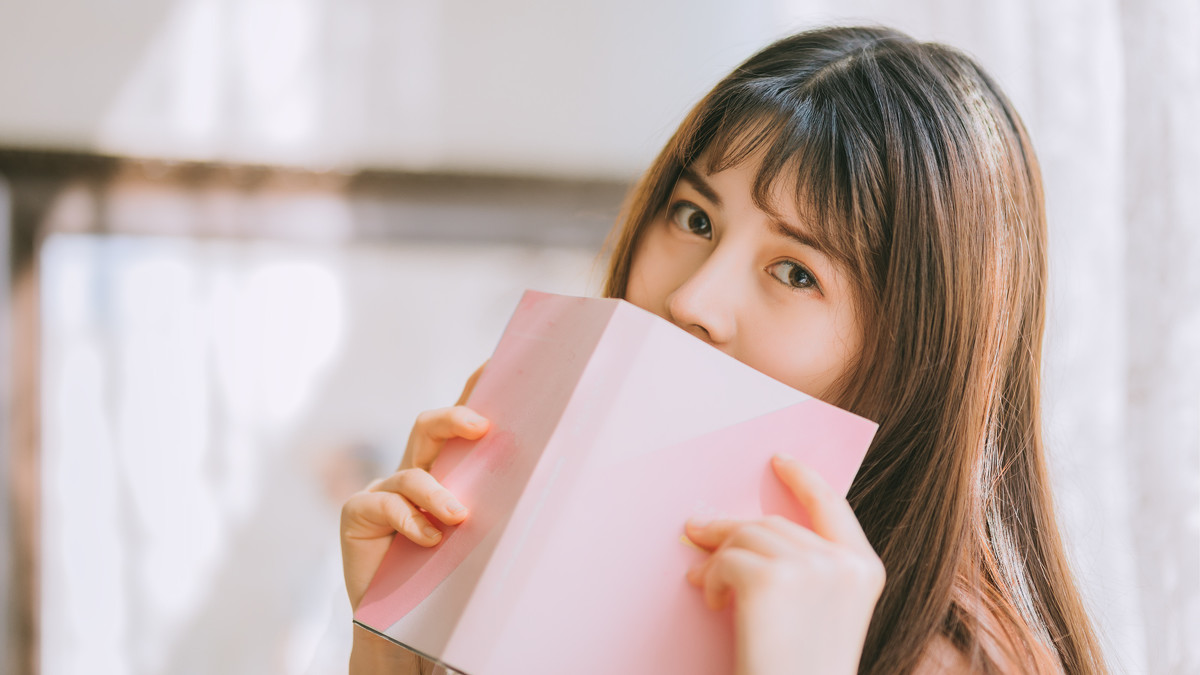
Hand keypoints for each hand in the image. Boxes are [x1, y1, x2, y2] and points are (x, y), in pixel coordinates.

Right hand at [340, 364, 488, 610]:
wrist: (402, 626)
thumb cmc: (448, 580)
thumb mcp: (479, 539)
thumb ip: (496, 509)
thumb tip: (549, 486)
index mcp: (445, 471)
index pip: (461, 424)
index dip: (475, 390)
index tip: (495, 365)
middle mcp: (413, 471)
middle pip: (427, 427)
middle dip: (453, 418)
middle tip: (482, 427)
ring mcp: (382, 490)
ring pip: (412, 472)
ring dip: (438, 494)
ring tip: (460, 517)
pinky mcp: (359, 513)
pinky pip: (386, 504)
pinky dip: (411, 520)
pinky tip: (431, 540)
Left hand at [684, 454, 883, 674]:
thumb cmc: (799, 669)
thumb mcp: (819, 617)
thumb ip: (803, 571)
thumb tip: (747, 532)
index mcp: (864, 571)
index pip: (832, 506)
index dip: (804, 480)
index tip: (778, 461)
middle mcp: (843, 564)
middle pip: (773, 522)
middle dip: (731, 529)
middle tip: (696, 534)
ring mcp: (810, 568)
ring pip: (745, 536)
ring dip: (717, 559)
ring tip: (706, 585)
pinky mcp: (771, 579)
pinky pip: (726, 559)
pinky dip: (711, 579)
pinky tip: (715, 604)